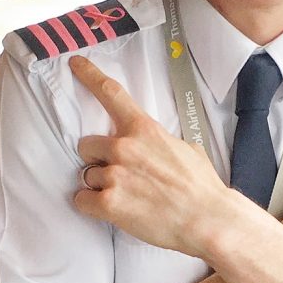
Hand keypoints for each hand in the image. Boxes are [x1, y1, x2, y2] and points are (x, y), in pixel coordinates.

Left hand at [69, 56, 239, 256]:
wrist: (207, 219)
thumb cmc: (201, 187)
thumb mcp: (185, 149)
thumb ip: (160, 141)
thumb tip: (155, 145)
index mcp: (144, 130)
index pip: (111, 93)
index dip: (89, 75)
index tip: (75, 63)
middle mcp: (124, 148)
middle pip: (86, 145)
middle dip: (98, 158)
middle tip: (119, 173)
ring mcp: (114, 176)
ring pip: (86, 175)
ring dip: (100, 185)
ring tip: (126, 196)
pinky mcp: (109, 204)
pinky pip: (81, 200)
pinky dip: (93, 206)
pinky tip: (114, 210)